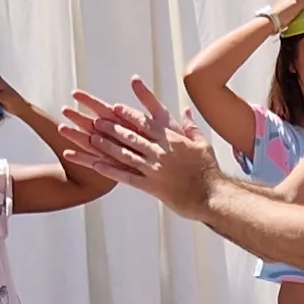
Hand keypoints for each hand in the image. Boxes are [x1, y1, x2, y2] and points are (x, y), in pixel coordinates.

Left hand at [57, 79, 215, 211]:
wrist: (212, 195)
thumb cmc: (209, 169)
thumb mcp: (202, 143)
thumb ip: (190, 126)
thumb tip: (186, 110)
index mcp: (171, 139)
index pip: (146, 123)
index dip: (128, 115)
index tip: (114, 108)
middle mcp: (160, 151)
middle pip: (131, 136)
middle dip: (111, 128)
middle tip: (94, 120)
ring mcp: (154, 169)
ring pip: (125, 154)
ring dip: (106, 146)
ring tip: (91, 138)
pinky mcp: (151, 186)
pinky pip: (126, 177)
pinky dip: (110, 171)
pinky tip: (97, 166)